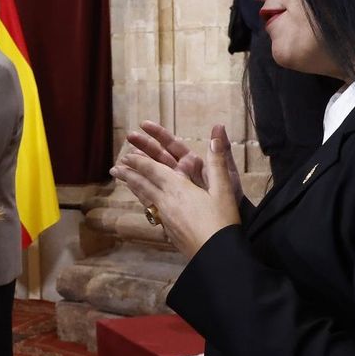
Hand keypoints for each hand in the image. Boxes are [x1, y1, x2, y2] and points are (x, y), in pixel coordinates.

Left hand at [111, 125, 241, 261]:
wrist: (216, 256)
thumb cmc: (222, 222)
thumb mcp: (224, 189)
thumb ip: (217, 161)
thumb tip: (216, 134)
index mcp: (178, 188)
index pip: (153, 169)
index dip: (139, 161)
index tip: (126, 155)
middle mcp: (166, 201)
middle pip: (142, 184)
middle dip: (128, 174)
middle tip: (114, 168)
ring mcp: (166, 218)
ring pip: (144, 198)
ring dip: (132, 187)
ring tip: (122, 181)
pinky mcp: (169, 231)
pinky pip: (152, 212)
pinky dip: (144, 203)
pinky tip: (145, 205)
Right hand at [127, 122, 242, 203]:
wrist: (228, 231)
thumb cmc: (232, 202)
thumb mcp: (229, 175)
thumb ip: (221, 152)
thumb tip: (218, 126)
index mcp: (193, 164)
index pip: (172, 146)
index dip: (158, 135)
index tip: (144, 124)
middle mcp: (181, 175)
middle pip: (158, 158)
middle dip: (143, 147)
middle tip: (128, 137)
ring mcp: (173, 190)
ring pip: (152, 175)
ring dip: (137, 168)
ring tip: (122, 159)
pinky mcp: (168, 205)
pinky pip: (151, 194)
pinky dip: (140, 188)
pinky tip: (128, 183)